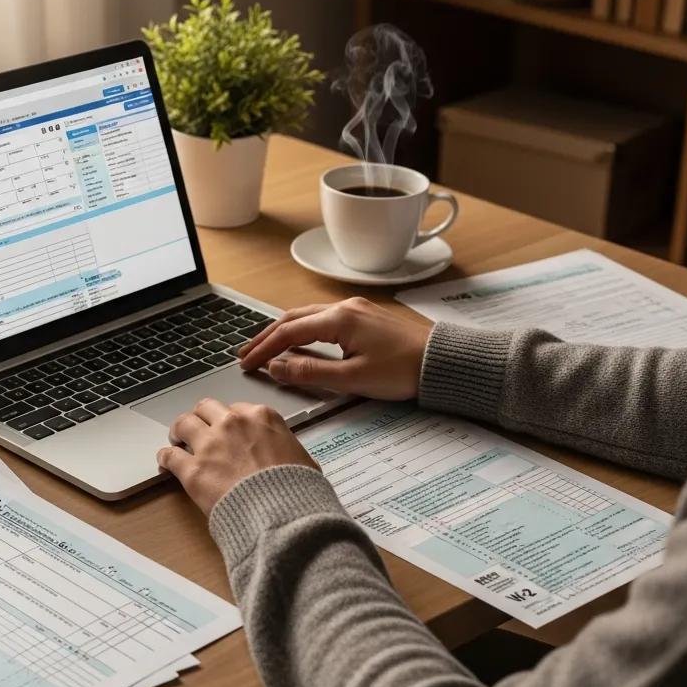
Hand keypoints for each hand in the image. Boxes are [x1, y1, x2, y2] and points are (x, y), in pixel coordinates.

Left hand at [158, 398, 316, 514]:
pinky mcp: (193, 470)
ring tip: (178, 440)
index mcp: (262, 417)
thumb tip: (289, 459)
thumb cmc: (298, 490)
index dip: (229, 421)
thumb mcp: (304, 460)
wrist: (282, 513)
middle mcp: (233, 423)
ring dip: (180, 431)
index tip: (227, 430)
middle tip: (199, 430)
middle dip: (202, 418)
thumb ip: (287, 450)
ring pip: (183, 423)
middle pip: (206, 408)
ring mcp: (210, 445)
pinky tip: (166, 462)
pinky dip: (166, 457)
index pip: (237, 408)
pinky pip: (170, 455)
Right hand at [238, 297, 431, 399]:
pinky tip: (297, 341)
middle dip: (266, 336)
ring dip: (282, 331)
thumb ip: (310, 373)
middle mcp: (343, 308)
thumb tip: (277, 368)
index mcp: (338, 320)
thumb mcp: (352, 379)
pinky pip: (322, 318)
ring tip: (264, 348)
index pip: (288, 332)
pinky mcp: (364, 317)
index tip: (246, 363)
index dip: (263, 349)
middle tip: (245, 354)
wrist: (441, 362)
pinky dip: (301, 329)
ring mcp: (354, 310)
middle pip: (292, 318)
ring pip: (306, 316)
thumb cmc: (403, 371)